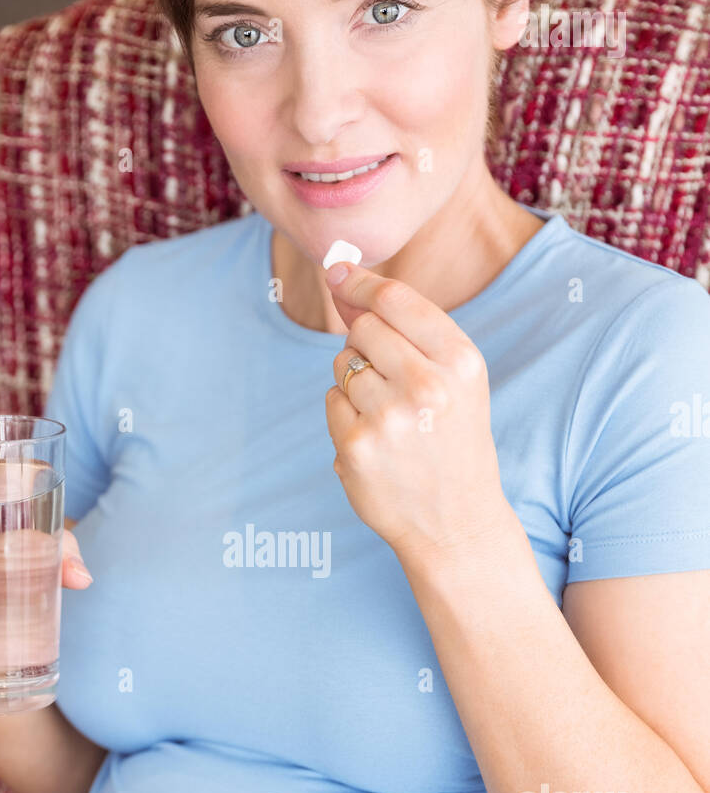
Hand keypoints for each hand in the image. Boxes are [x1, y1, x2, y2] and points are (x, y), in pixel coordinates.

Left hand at [323, 261, 513, 568]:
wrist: (458, 522)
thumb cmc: (454, 440)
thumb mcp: (455, 380)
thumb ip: (407, 328)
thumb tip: (342, 276)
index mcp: (461, 361)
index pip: (395, 299)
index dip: (359, 281)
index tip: (337, 270)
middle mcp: (427, 385)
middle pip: (363, 330)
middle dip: (364, 344)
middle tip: (390, 381)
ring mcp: (389, 417)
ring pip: (342, 365)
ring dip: (354, 383)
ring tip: (389, 418)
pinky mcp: (357, 446)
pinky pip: (332, 402)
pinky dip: (345, 417)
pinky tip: (375, 442)